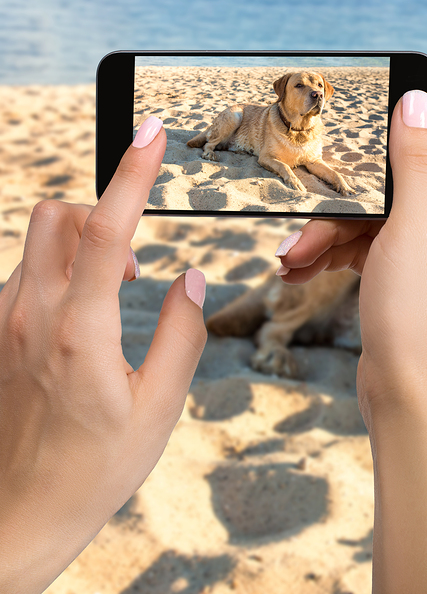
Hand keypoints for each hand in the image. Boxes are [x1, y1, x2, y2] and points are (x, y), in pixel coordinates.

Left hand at [0, 117, 207, 593]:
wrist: (23, 512)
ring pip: (39, 240)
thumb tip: (190, 279)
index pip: (107, 230)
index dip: (132, 173)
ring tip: (114, 293)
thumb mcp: (160, 407)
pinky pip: (26, 272)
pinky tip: (84, 316)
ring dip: (83, 244)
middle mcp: (29, 315)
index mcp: (79, 332)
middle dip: (102, 213)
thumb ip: (182, 334)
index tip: (150, 133)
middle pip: (58, 215)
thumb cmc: (95, 467)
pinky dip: (61, 271)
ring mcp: (4, 322)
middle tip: (134, 260)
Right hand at [275, 89, 426, 592]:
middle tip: (313, 196)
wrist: (408, 392)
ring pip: (374, 207)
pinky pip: (365, 239)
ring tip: (294, 255)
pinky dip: (333, 249)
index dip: (412, 106)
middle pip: (401, 166)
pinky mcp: (404, 266)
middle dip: (352, 184)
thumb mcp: (413, 223)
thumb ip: (415, 158)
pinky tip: (298, 266)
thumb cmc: (420, 312)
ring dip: (330, 226)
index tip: (365, 101)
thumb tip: (418, 99)